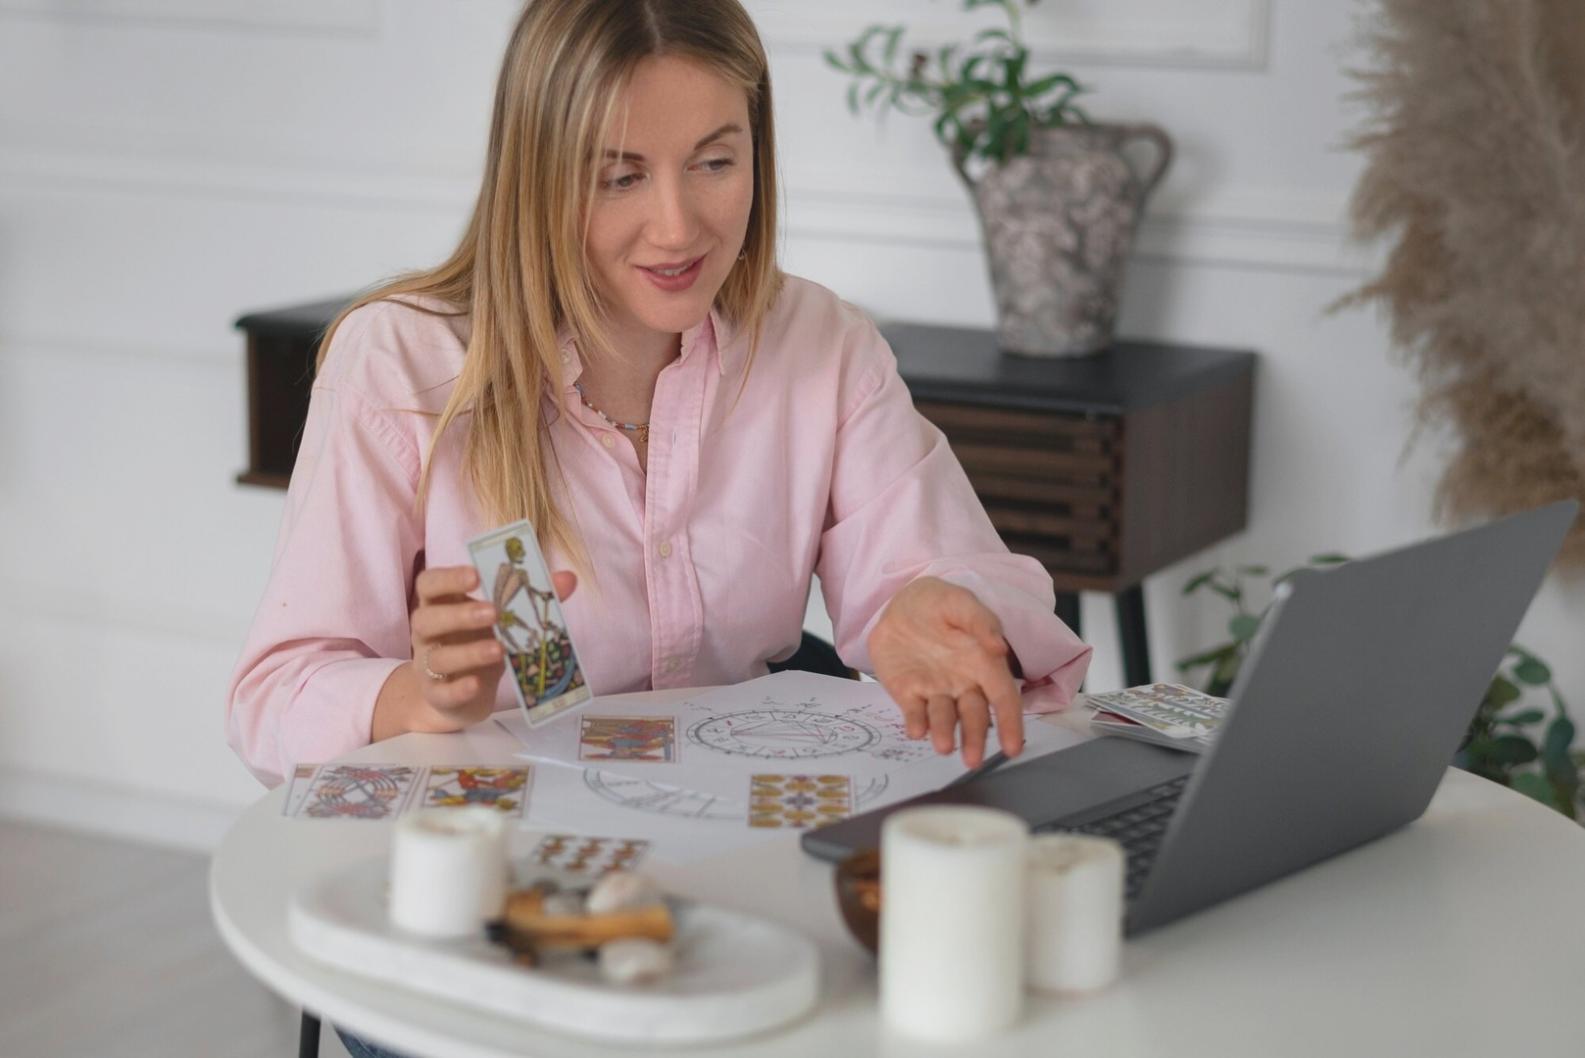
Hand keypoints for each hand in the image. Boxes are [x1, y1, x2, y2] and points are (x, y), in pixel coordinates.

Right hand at [405, 564, 576, 732]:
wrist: (458, 696)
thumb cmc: (478, 644)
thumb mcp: (501, 621)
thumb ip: (531, 598)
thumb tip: (568, 578)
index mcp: (441, 606)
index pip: (430, 584)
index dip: (448, 577)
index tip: (475, 575)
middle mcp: (428, 634)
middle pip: (427, 619)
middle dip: (460, 614)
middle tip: (493, 612)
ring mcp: (428, 667)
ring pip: (437, 658)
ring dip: (468, 652)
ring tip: (498, 649)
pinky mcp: (438, 696)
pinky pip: (443, 692)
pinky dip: (459, 688)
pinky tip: (476, 684)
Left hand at [867, 576, 1022, 766]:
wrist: (898, 604)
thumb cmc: (938, 603)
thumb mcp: (960, 602)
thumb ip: (980, 622)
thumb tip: (999, 647)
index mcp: (983, 664)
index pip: (1004, 698)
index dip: (1011, 723)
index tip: (1013, 747)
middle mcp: (963, 684)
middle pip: (974, 717)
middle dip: (975, 739)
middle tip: (973, 760)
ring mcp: (935, 691)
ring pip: (944, 718)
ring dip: (945, 733)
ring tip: (944, 746)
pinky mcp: (908, 693)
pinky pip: (914, 712)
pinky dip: (916, 723)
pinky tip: (917, 730)